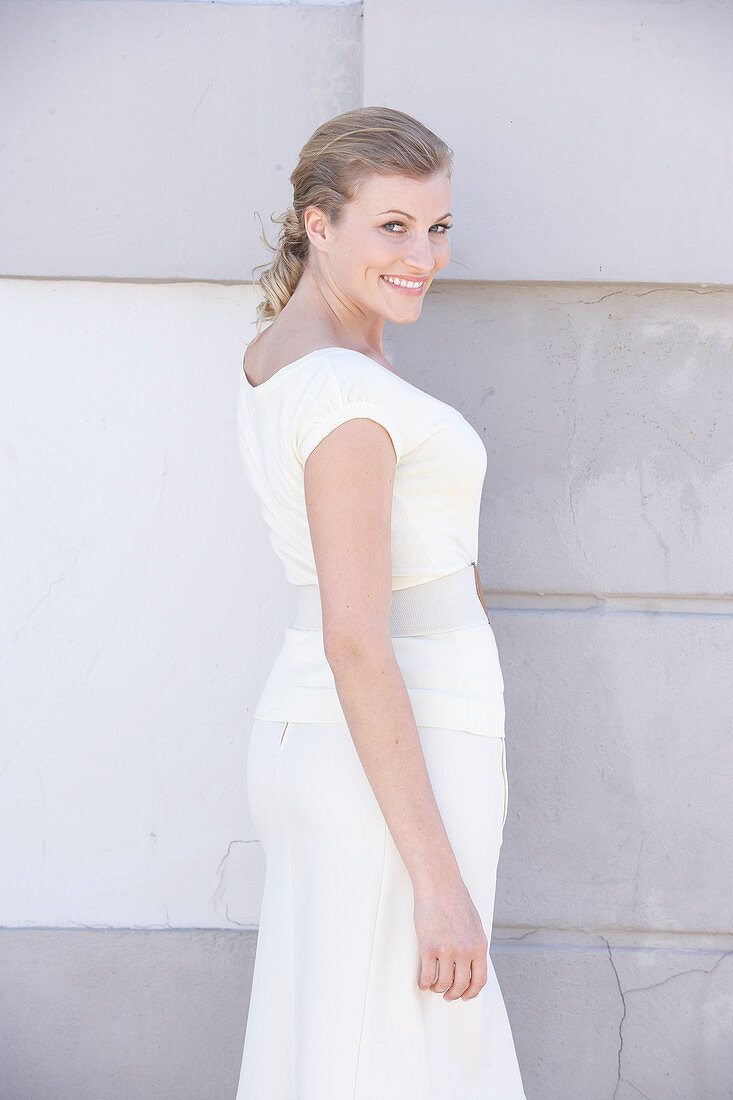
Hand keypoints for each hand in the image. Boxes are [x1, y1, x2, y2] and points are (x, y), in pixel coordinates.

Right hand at [413, 878, 488, 1000]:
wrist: (439, 885)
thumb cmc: (456, 901)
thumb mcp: (474, 925)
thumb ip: (474, 945)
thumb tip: (472, 964)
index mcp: (479, 946)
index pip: (479, 981)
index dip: (471, 993)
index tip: (464, 996)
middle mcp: (465, 951)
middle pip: (461, 985)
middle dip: (454, 994)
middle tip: (447, 994)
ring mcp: (446, 950)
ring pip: (443, 983)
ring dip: (438, 988)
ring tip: (434, 986)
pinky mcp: (428, 947)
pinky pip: (427, 975)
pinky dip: (424, 982)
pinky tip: (423, 981)